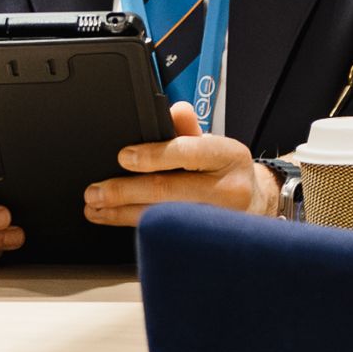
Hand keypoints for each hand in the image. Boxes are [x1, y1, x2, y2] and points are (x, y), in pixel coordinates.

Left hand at [84, 103, 282, 226]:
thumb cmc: (227, 171)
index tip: (122, 157)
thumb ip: (188, 130)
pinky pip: (166, 235)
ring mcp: (219, 221)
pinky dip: (138, 228)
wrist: (257, 203)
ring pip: (163, 217)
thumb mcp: (214, 144)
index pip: (186, 152)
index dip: (152, 155)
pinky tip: (116, 221)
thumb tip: (174, 110)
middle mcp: (228, 189)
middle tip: (95, 192)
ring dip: (122, 214)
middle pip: (168, 191)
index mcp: (228, 155)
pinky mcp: (207, 241)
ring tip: (96, 208)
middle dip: (124, 192)